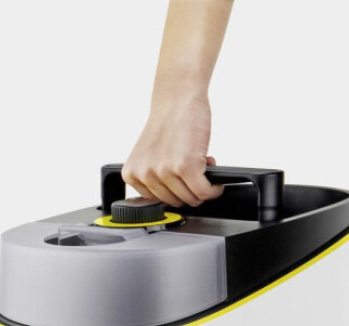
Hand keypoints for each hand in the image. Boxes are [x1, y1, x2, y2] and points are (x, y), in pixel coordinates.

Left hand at [122, 91, 223, 207]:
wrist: (178, 98)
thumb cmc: (167, 123)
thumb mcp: (149, 156)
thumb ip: (154, 178)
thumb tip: (175, 198)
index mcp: (133, 174)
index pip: (158, 202)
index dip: (175, 191)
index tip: (182, 182)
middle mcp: (146, 175)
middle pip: (176, 202)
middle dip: (191, 191)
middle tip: (196, 174)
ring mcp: (165, 172)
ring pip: (191, 199)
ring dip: (204, 189)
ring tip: (203, 170)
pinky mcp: (186, 167)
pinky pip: (204, 192)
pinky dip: (214, 190)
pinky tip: (215, 182)